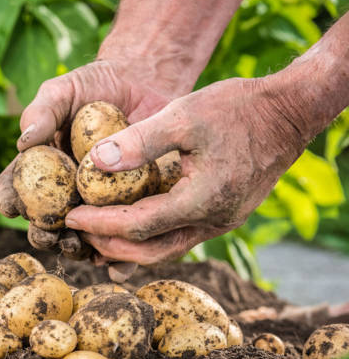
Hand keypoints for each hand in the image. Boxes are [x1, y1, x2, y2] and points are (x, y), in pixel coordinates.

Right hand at [0, 60, 173, 266]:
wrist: (146, 83)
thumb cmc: (95, 85)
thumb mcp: (64, 90)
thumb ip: (42, 111)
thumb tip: (24, 141)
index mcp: (40, 169)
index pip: (14, 189)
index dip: (9, 200)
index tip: (12, 206)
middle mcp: (64, 192)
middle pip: (45, 224)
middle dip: (43, 235)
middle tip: (50, 234)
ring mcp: (97, 204)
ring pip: (81, 239)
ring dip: (77, 250)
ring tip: (82, 247)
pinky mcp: (131, 209)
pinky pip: (122, 239)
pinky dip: (119, 259)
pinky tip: (119, 264)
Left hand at [64, 76, 308, 264]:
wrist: (289, 112)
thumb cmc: (237, 107)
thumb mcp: (184, 114)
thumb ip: (140, 140)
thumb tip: (95, 163)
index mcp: (202, 200)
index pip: (138, 225)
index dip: (100, 224)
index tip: (70, 217)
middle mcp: (213, 221)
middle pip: (149, 250)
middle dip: (108, 244)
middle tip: (76, 230)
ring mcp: (220, 222)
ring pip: (165, 249)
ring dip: (127, 246)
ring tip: (94, 234)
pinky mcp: (222, 215)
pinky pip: (178, 236)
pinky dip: (148, 236)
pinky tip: (126, 227)